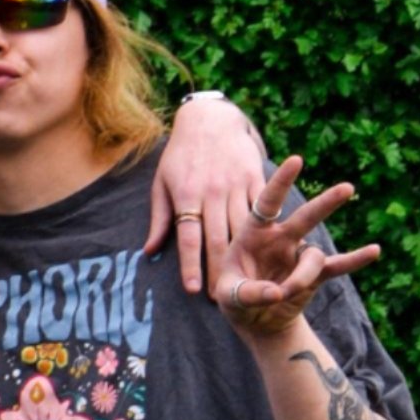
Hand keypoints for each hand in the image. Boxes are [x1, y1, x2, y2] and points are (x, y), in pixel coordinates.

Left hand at [145, 94, 265, 293]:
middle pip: (217, 240)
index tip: (194, 291)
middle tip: (224, 300)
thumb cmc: (180, 156)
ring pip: (242, 230)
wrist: (210, 119)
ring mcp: (236, 185)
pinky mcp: (256, 179)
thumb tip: (148, 251)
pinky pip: (264, 210)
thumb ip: (159, 218)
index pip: (188, 238)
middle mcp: (212, 192)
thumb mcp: (162, 183)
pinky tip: (271, 254)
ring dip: (245, 259)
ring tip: (246, 286)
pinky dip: (268, 232)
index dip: (191, 266)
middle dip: (221, 271)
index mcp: (187, 196)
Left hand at [217, 157, 380, 337]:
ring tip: (283, 294)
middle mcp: (281, 237)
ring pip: (312, 258)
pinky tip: (374, 250)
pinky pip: (338, 265)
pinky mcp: (315, 274)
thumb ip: (249, 293)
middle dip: (325, 204)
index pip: (268, 203)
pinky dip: (355, 260)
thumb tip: (278, 292)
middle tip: (347, 189)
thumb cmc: (234, 297)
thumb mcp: (229, 295)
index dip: (281, 182)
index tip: (296, 160)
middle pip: (306, 217)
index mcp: (254, 233)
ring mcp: (300, 254)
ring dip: (300, 278)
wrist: (257, 318)